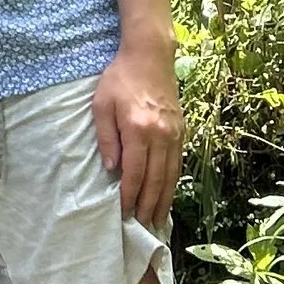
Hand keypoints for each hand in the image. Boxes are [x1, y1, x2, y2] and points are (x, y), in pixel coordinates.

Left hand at [91, 39, 182, 232]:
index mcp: (138, 129)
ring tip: (157, 221)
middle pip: (155, 180)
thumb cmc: (120, 78)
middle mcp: (160, 135)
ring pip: (170, 175)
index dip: (129, 196)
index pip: (134, 173)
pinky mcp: (181, 131)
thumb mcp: (102, 105)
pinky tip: (168, 195)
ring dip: (164, 200)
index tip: (124, 213)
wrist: (150, 55)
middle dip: (148, 206)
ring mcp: (174, 133)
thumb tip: (111, 170)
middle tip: (142, 227)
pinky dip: (173, 183)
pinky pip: (178, 163)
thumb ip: (106, 138)